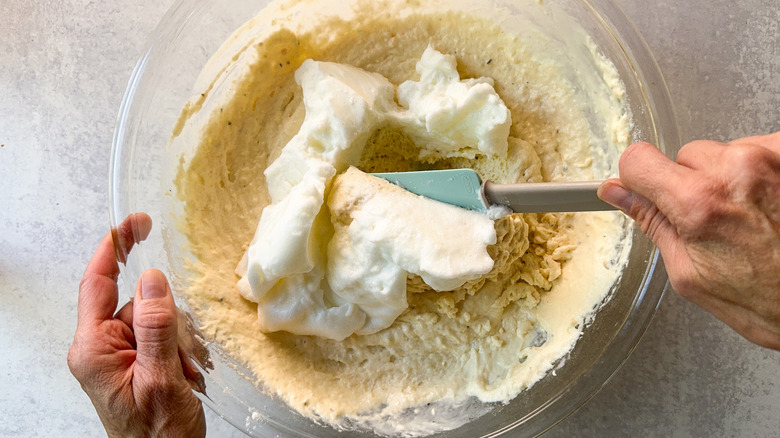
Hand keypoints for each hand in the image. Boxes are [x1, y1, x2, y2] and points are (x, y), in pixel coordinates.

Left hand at [68, 213, 205, 436]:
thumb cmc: (156, 436)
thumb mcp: (161, 378)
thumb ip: (155, 326)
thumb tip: (152, 279)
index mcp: (94, 349)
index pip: (98, 284)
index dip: (115, 248)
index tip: (134, 223)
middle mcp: (101, 347)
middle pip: (138, 303)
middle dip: (170, 321)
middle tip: (184, 353)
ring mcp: (119, 354)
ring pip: (157, 318)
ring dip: (180, 340)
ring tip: (186, 372)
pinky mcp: (136, 361)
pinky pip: (162, 335)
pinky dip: (182, 349)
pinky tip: (187, 373)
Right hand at [598, 132, 779, 350]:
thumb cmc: (769, 301)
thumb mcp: (691, 273)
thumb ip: (652, 223)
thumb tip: (620, 194)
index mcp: (699, 203)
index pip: (638, 160)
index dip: (637, 179)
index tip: (644, 190)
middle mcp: (738, 170)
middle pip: (685, 156)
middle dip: (690, 184)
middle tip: (714, 222)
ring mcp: (772, 157)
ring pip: (724, 152)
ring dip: (729, 179)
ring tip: (750, 217)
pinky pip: (758, 148)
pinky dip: (758, 172)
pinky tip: (769, 204)